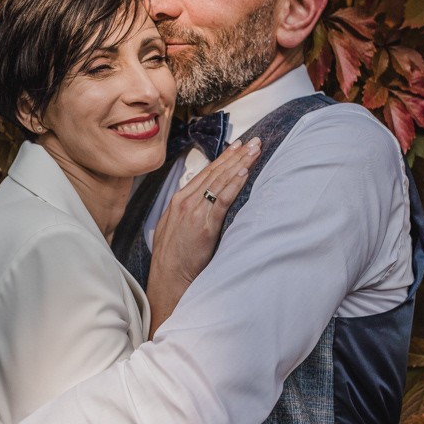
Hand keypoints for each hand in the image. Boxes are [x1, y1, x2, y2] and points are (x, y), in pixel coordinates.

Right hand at [147, 137, 260, 334]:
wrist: (168, 281)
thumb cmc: (174, 261)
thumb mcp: (175, 230)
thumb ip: (188, 214)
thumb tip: (203, 206)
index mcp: (178, 202)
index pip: (205, 174)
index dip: (223, 159)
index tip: (239, 146)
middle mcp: (184, 202)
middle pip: (215, 173)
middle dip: (236, 155)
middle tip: (254, 141)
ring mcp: (193, 212)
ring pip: (220, 181)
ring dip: (239, 163)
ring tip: (255, 150)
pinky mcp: (204, 224)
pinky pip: (222, 199)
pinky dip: (234, 183)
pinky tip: (245, 171)